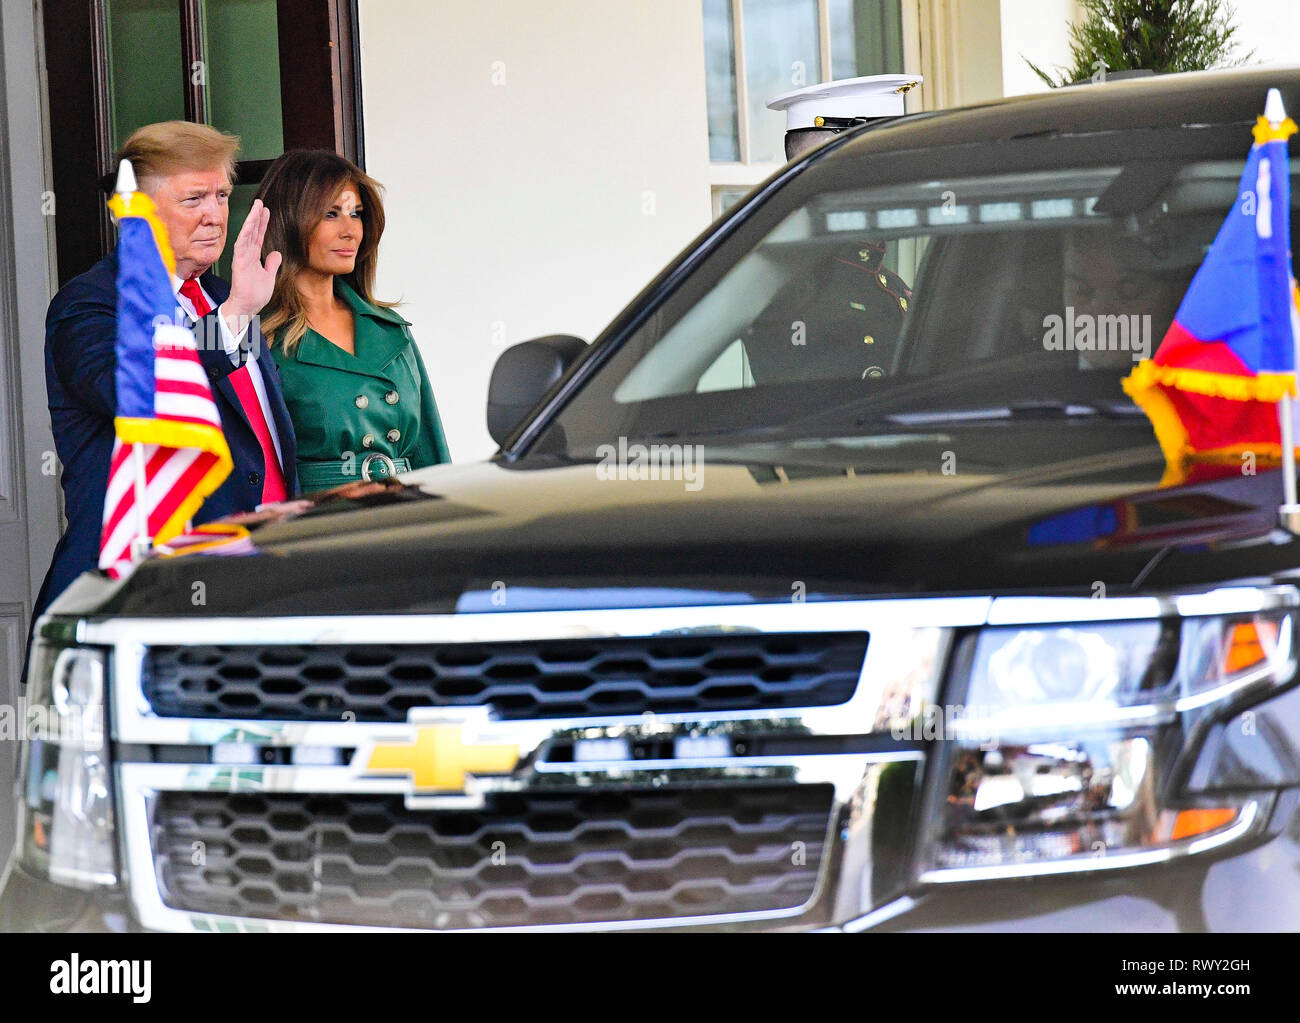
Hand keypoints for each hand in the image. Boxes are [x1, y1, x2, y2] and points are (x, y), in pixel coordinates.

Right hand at [220, 199, 281, 323]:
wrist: (247, 307)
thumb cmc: (255, 294)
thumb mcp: (269, 276)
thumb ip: (271, 264)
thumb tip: (276, 253)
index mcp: (253, 256)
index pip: (258, 236)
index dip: (262, 223)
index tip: (266, 211)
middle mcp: (246, 254)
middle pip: (252, 231)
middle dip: (256, 217)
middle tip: (260, 202)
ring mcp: (242, 257)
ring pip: (246, 234)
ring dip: (251, 221)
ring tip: (256, 207)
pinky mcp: (239, 263)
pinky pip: (241, 245)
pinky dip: (245, 234)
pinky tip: (249, 224)